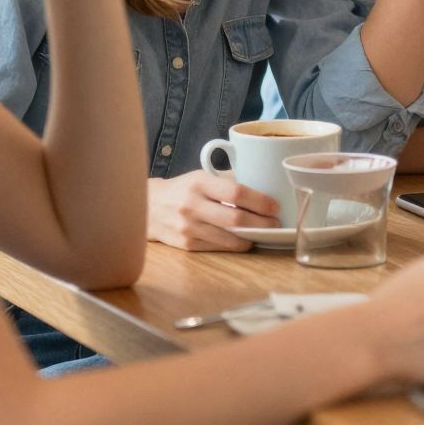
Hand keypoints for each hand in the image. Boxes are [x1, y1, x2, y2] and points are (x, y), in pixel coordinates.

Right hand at [145, 171, 278, 251]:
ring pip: (228, 237)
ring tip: (264, 233)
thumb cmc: (182, 189)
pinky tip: (245, 240)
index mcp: (199, 183)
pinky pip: (218, 247)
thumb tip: (262, 191)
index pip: (236, 192)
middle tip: (276, 224)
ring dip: (251, 237)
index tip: (275, 206)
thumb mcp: (201, 177)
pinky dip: (235, 245)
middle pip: (235, 219)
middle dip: (261, 223)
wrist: (147, 207)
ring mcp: (188, 227)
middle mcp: (192, 205)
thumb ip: (226, 183)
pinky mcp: (186, 244)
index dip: (260, 201)